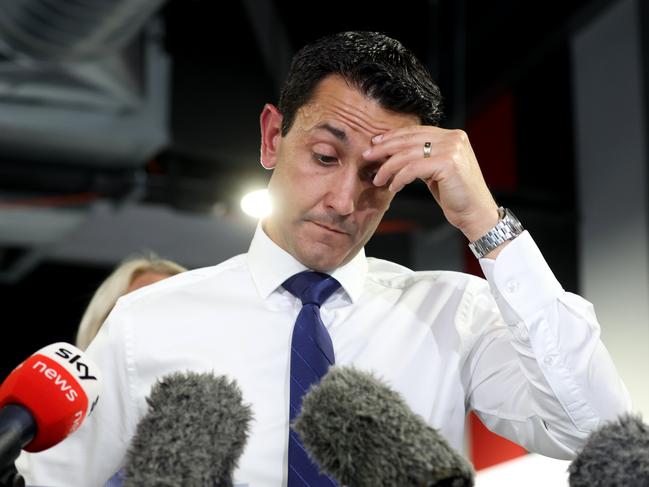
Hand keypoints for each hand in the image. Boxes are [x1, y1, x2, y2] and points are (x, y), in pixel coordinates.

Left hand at [364, 126, 499, 242]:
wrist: (476, 213)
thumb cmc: (456, 195)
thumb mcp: (436, 171)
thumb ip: (422, 158)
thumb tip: (394, 153)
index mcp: (452, 136)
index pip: (416, 131)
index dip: (393, 136)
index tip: (375, 143)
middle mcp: (453, 138)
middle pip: (409, 139)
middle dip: (385, 148)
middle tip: (367, 156)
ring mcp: (452, 149)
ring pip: (408, 154)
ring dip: (388, 167)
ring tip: (378, 178)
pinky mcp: (448, 163)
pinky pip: (413, 169)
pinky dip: (399, 178)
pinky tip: (393, 187)